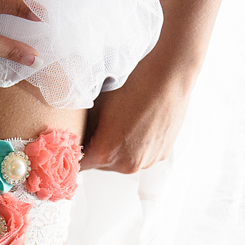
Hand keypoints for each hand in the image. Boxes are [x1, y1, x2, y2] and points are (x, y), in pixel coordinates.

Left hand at [80, 49, 195, 172]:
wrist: (168, 79)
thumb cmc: (132, 86)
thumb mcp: (96, 106)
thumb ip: (84, 129)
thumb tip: (77, 138)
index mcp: (106, 152)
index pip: (80, 165)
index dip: (76, 153)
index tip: (77, 144)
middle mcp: (127, 164)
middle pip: (101, 165)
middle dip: (98, 150)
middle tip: (101, 128)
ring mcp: (146, 162)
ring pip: (122, 161)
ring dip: (119, 149)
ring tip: (125, 124)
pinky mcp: (161, 156)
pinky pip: (141, 156)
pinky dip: (137, 146)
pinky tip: (140, 125)